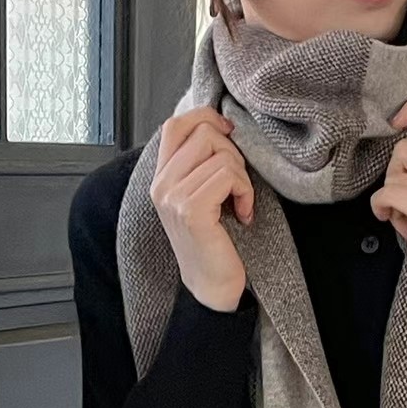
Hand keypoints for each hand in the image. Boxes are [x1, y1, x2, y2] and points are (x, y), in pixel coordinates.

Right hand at [150, 107, 254, 311]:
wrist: (213, 288)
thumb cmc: (215, 243)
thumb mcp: (202, 195)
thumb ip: (201, 164)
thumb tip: (222, 125)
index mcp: (161, 178)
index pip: (175, 124)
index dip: (206, 119)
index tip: (229, 136)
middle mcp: (161, 185)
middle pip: (204, 132)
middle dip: (232, 153)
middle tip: (237, 185)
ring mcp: (173, 197)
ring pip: (220, 152)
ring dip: (241, 176)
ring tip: (239, 202)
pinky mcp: (191, 210)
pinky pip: (228, 175)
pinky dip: (245, 192)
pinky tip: (243, 214)